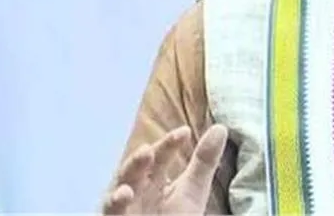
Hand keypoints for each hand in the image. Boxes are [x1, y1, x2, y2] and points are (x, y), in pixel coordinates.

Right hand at [102, 124, 227, 214]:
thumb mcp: (194, 190)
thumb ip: (204, 161)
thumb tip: (220, 127)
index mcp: (154, 178)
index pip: (160, 156)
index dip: (169, 144)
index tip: (184, 132)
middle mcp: (136, 190)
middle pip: (134, 172)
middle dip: (138, 161)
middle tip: (147, 151)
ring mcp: (124, 208)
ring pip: (118, 193)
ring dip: (124, 184)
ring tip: (131, 177)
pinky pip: (112, 213)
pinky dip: (115, 204)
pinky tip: (123, 194)